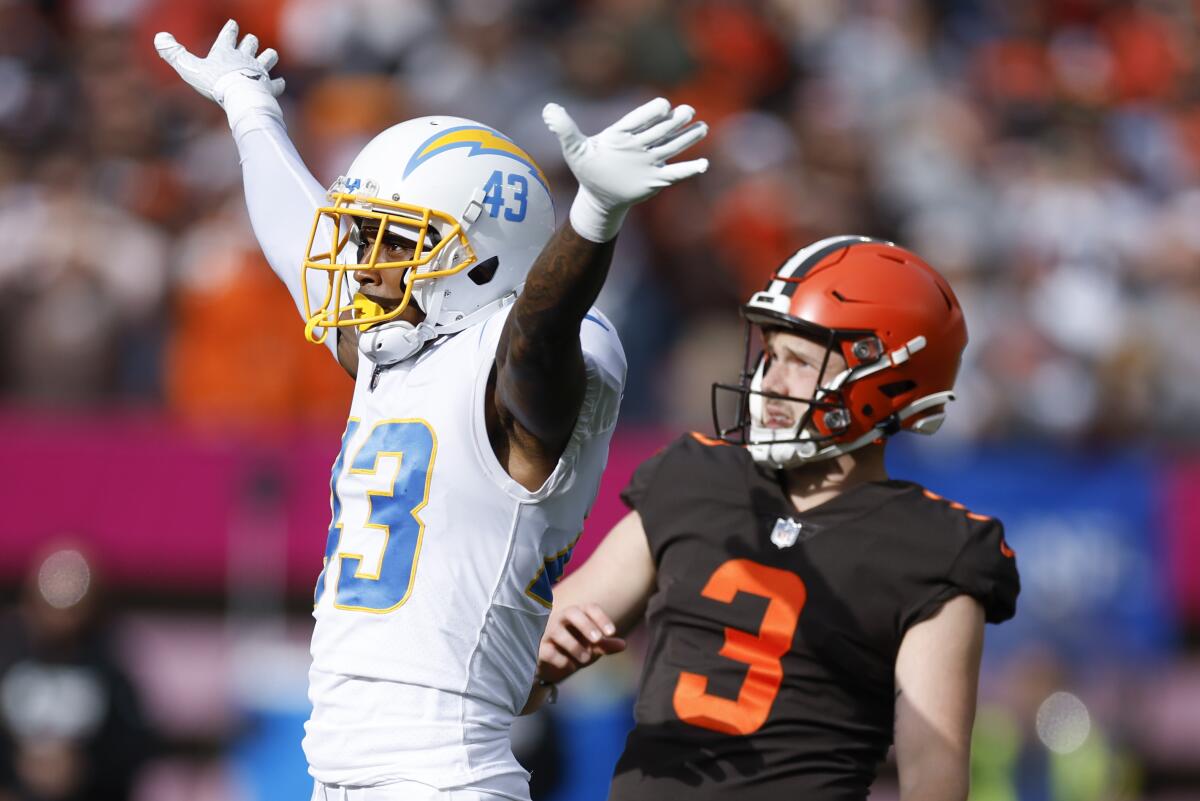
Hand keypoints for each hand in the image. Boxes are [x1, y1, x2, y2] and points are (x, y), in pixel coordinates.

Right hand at [154, 19, 283, 107]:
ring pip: (269, 57)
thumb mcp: (189, 68)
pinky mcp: (269, 86)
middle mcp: (245, 57)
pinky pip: (277, 83)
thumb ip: (174, 54)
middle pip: (251, 42)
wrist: (241, 98)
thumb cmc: (215, 83)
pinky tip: (278, 83)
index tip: (233, 24)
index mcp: (226, 51)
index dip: (231, 28)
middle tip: (250, 41)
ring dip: (268, 56)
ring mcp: (259, 71)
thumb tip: (159, 37)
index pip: (229, 33)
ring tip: (269, 56)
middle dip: (250, 41)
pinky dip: (277, 83)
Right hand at [536, 603, 626, 684]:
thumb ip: (606, 645)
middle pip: (572, 612)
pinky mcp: (538, 648)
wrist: (551, 663)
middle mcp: (561, 618)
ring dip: (575, 646)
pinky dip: (561, 660)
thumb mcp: (592, 647)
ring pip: (558, 632)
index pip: (589, 608)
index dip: (601, 618)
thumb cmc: (575, 648)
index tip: (612, 633)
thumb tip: (623, 645)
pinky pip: (548, 651)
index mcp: (577, 614)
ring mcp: (547, 632)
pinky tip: (569, 666)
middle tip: (598, 639)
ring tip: (586, 658)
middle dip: (586, 625)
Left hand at [543, 97, 707, 242]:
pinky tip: (704, 164)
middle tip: (688, 111)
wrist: (598, 197)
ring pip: (672, 146)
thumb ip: (565, 129)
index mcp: (623, 132)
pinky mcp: (655, 179)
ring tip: (702, 128)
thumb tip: (548, 109)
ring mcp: (650, 160)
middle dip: (675, 122)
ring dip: (687, 138)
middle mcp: (641, 143)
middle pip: (661, 129)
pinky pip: (675, 173)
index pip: (639, 119)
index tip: (663, 106)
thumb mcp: (574, 149)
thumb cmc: (587, 169)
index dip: (651, 113)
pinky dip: (689, 170)